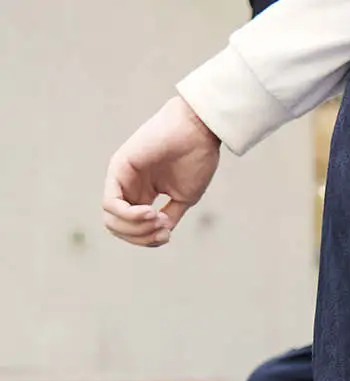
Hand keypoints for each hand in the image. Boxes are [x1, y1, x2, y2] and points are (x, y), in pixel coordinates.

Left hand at [102, 96, 220, 246]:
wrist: (198, 132)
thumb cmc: (196, 160)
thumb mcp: (183, 198)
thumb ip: (168, 217)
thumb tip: (159, 234)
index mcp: (143, 194)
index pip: (132, 230)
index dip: (148, 240)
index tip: (168, 233)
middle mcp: (128, 187)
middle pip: (118, 229)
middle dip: (141, 237)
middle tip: (163, 228)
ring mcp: (121, 177)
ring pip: (111, 220)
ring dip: (136, 229)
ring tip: (156, 218)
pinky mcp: (118, 168)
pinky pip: (111, 204)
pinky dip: (129, 216)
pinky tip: (149, 212)